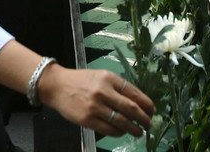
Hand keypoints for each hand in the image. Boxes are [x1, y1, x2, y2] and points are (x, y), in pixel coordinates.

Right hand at [39, 66, 153, 137]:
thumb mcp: (101, 77)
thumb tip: (136, 102)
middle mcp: (103, 92)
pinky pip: (108, 130)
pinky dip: (119, 132)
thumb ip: (117, 87)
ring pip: (121, 121)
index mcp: (109, 78)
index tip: (153, 110)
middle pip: (131, 108)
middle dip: (144, 118)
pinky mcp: (87, 120)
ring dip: (134, 128)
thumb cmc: (81, 81)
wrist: (57, 86)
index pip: (134, 92)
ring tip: (139, 132)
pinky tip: (122, 132)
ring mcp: (95, 107)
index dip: (146, 103)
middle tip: (149, 124)